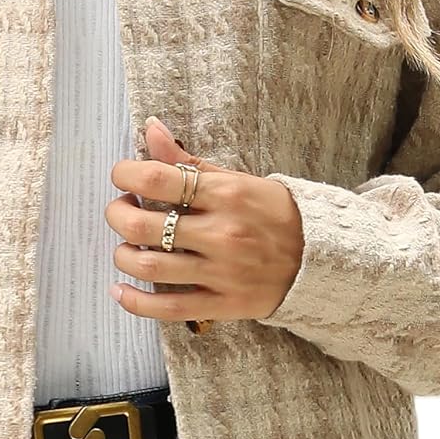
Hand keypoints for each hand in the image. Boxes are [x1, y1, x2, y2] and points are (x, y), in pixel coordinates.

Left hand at [104, 116, 303, 322]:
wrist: (322, 260)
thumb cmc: (275, 214)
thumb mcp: (238, 180)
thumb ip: (190, 162)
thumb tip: (151, 130)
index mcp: (226, 194)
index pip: (158, 180)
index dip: (126, 175)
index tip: (122, 176)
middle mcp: (222, 233)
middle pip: (142, 227)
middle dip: (117, 215)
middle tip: (120, 210)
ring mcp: (221, 272)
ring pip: (148, 267)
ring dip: (123, 255)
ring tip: (126, 247)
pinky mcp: (222, 304)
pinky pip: (167, 308)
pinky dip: (135, 301)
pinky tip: (120, 290)